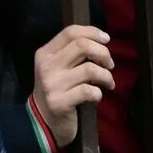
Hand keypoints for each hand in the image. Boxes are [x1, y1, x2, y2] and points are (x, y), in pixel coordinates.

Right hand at [32, 25, 114, 149]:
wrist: (42, 121)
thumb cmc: (56, 90)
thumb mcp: (57, 67)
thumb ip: (71, 53)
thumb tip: (100, 40)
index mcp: (45, 53)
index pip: (70, 32)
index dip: (92, 32)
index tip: (106, 39)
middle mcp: (47, 66)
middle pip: (82, 46)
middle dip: (103, 53)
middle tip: (109, 64)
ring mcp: (52, 84)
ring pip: (90, 69)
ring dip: (106, 76)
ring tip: (108, 83)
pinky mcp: (60, 102)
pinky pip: (89, 91)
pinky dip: (99, 93)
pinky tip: (96, 97)